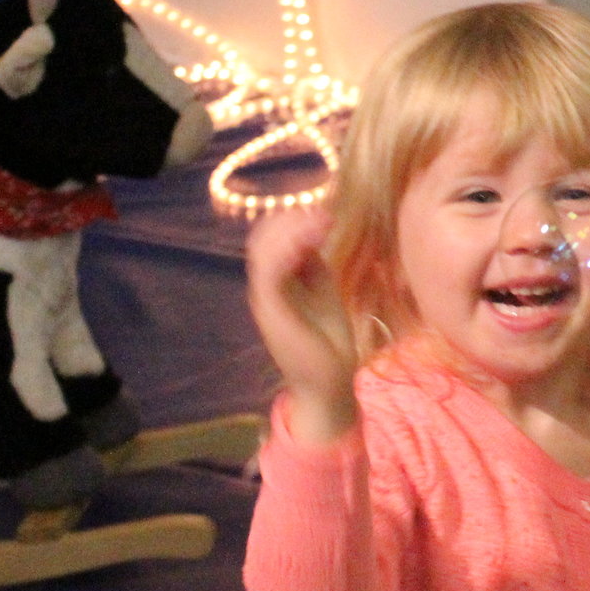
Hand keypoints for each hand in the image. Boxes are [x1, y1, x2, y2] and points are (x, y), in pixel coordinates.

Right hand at [246, 205, 358, 443]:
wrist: (328, 382)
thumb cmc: (326, 338)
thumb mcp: (322, 288)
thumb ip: (313, 259)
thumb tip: (317, 222)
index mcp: (277, 279)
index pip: (270, 236)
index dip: (292, 217)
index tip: (325, 209)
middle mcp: (265, 286)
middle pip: (262, 238)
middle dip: (291, 218)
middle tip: (325, 212)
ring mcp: (265, 299)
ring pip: (262, 251)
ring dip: (291, 230)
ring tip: (323, 221)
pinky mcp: (272, 312)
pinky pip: (270, 274)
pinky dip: (287, 251)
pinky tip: (312, 240)